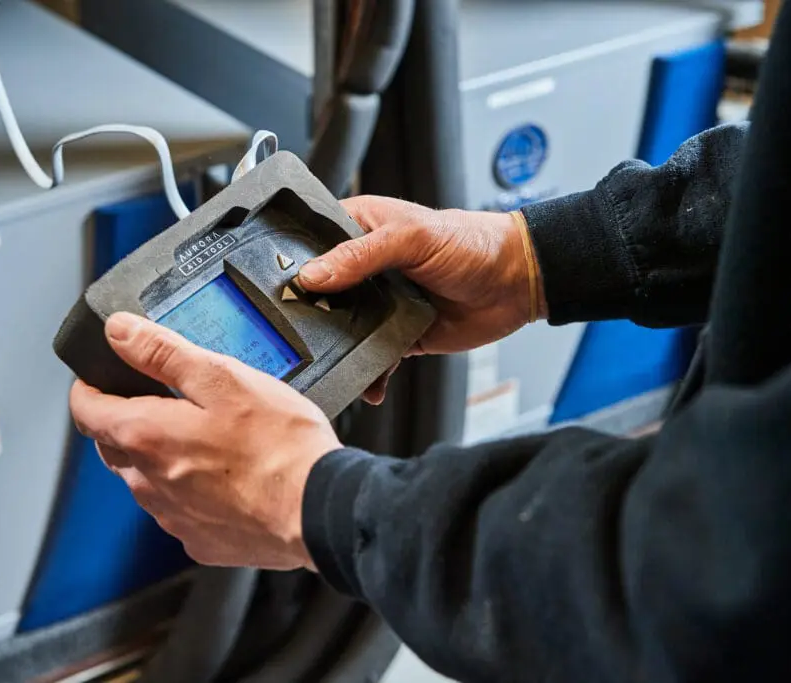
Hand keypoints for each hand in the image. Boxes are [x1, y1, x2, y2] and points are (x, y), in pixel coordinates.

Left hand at [69, 312, 341, 570]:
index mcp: (145, 436)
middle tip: (166, 400)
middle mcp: (147, 483)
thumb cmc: (280, 445)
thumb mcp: (223, 378)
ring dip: (160, 457)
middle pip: (113, 444)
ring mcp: (172, 517)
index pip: (85, 410)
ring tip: (208, 437)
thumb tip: (119, 332)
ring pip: (145, 480)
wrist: (321, 510)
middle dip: (126, 419)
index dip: (89, 387)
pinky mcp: (199, 541)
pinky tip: (228, 476)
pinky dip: (190, 491)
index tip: (102, 377)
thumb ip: (163, 353)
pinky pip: (178, 510)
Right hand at [297, 195, 545, 403]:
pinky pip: (372, 356)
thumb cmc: (472, 243)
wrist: (517, 284)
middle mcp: (364, 266)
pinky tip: (369, 382)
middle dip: (309, 314)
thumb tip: (313, 275)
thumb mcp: (412, 238)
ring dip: (336, 347)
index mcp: (361, 227)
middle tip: (294, 333)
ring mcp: (379, 302)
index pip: (312, 242)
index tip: (273, 286)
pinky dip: (369, 373)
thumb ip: (360, 255)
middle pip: (321, 292)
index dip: (292, 262)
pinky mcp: (396, 333)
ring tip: (328, 362)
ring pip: (341, 327)